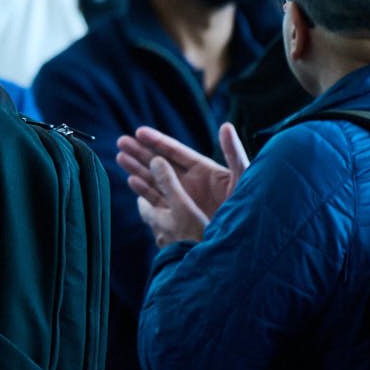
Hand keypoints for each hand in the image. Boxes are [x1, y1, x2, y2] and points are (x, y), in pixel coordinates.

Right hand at [117, 124, 250, 218]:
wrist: (244, 244)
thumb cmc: (249, 208)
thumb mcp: (243, 178)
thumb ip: (233, 153)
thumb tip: (226, 126)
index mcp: (205, 171)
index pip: (176, 152)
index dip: (157, 141)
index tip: (139, 132)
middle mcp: (192, 183)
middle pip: (161, 163)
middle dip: (141, 152)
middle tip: (121, 141)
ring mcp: (183, 199)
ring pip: (155, 180)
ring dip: (137, 169)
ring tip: (120, 157)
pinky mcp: (178, 216)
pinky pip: (157, 201)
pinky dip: (144, 191)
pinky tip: (132, 181)